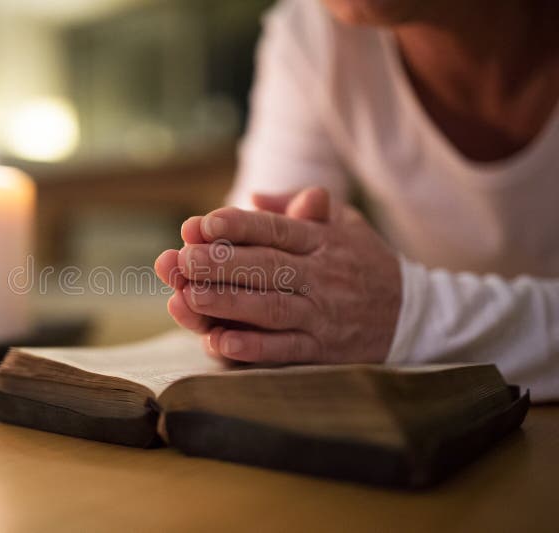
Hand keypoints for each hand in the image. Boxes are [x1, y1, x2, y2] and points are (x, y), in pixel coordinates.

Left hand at [155, 188, 401, 363]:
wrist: (413, 315)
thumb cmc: (363, 262)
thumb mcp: (343, 223)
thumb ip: (299, 207)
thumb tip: (254, 197)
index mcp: (322, 240)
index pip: (276, 229)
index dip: (239, 225)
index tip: (202, 223)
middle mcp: (322, 276)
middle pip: (267, 267)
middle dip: (221, 263)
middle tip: (182, 260)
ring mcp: (322, 315)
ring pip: (271, 308)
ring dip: (228, 304)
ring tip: (189, 297)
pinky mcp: (323, 350)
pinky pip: (285, 350)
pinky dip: (253, 348)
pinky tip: (220, 343)